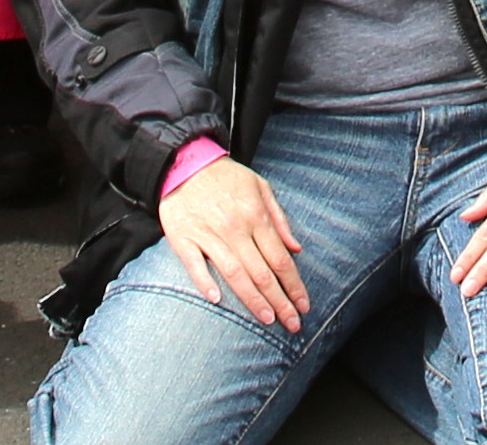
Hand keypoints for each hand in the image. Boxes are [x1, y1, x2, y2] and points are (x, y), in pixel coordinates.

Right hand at [158, 156, 309, 329]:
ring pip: (234, 273)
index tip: (304, 305)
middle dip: (280, 300)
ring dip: (252, 299)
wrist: (185, 163)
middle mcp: (234, 228)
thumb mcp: (261, 187)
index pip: (280, 259)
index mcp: (255, 216)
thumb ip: (279, 219)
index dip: (294, 284)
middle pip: (262, 272)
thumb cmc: (227, 177)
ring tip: (268, 319)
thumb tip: (296, 249)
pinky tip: (218, 300)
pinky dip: (206, 282)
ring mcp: (207, 234)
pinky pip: (195, 265)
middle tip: (293, 324)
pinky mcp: (183, 238)